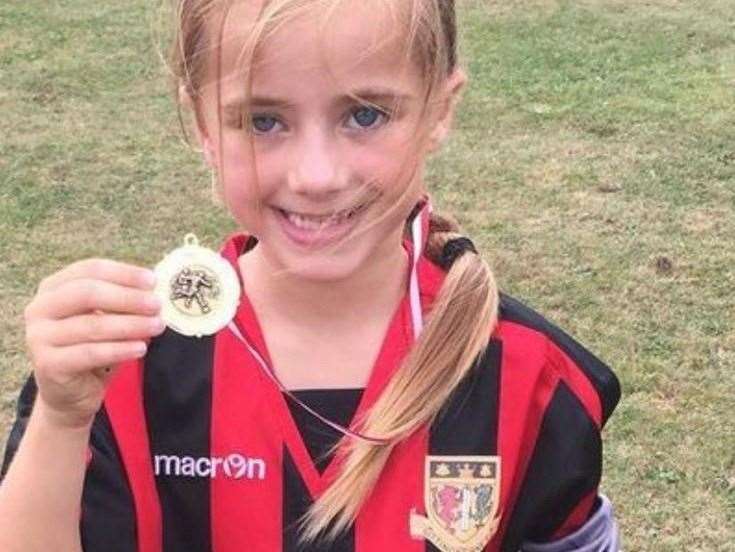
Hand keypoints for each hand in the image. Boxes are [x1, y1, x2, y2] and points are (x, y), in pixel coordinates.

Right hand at [23, 259, 164, 428]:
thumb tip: (155, 290)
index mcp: (53, 288)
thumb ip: (123, 301)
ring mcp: (39, 337)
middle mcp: (40, 308)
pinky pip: (90, 354)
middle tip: (157, 305)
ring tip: (157, 326)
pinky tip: (141, 348)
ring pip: (92, 325)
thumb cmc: (93, 346)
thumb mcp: (106, 318)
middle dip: (128, 298)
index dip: (123, 273)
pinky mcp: (47, 364)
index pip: (90, 270)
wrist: (71, 392)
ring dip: (131, 325)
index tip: (153, 281)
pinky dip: (120, 349)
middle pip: (87, 293)